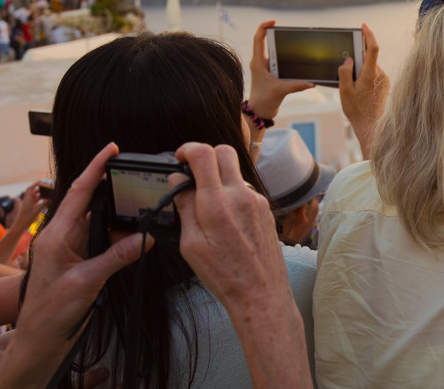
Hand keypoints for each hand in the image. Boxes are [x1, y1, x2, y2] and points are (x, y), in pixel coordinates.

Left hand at [0, 143, 151, 387]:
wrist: (40, 339)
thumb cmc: (50, 311)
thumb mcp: (86, 282)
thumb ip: (117, 256)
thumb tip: (146, 236)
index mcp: (56, 234)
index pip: (78, 191)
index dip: (95, 167)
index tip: (111, 148)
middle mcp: (63, 237)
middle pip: (93, 204)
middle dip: (116, 195)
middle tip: (141, 187)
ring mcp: (72, 249)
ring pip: (102, 225)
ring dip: (122, 223)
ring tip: (144, 220)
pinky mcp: (81, 262)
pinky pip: (104, 242)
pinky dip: (121, 241)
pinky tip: (135, 242)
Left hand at [10, 180, 48, 230]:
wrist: (21, 225)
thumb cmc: (27, 218)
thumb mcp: (37, 210)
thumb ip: (44, 204)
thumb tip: (50, 199)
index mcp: (27, 199)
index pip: (30, 188)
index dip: (36, 184)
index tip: (42, 181)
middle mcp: (27, 200)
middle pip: (34, 191)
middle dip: (41, 189)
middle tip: (48, 187)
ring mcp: (29, 203)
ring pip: (36, 196)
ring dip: (42, 194)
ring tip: (49, 194)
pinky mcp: (30, 207)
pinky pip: (36, 201)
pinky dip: (41, 200)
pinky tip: (47, 201)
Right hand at [170, 142, 287, 306]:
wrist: (260, 293)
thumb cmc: (224, 274)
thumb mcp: (191, 244)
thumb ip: (184, 207)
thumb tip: (177, 181)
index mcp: (218, 203)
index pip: (204, 154)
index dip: (188, 149)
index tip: (180, 158)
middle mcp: (241, 195)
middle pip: (224, 152)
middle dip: (205, 156)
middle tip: (192, 175)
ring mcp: (257, 201)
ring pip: (235, 172)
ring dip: (220, 178)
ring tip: (207, 206)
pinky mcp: (265, 209)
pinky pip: (245, 190)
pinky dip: (232, 194)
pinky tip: (225, 219)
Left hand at [248, 20, 315, 119]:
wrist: (259, 112)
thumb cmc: (263, 101)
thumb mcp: (280, 91)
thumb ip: (297, 85)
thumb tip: (312, 83)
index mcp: (258, 62)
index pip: (258, 39)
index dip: (264, 27)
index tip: (274, 22)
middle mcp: (261, 63)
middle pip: (267, 42)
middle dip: (277, 36)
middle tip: (289, 32)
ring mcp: (266, 68)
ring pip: (275, 52)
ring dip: (283, 49)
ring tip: (294, 46)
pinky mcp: (272, 74)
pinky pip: (280, 62)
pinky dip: (288, 60)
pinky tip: (297, 62)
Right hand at [338, 23, 388, 158]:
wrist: (371, 126)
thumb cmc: (356, 110)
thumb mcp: (344, 91)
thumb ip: (345, 73)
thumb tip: (348, 61)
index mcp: (370, 74)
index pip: (373, 48)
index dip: (369, 35)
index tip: (364, 26)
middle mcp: (380, 74)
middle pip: (368, 59)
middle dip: (356, 62)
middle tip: (349, 76)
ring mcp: (385, 79)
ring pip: (370, 67)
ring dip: (361, 71)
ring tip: (354, 89)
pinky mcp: (385, 85)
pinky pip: (374, 74)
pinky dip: (365, 77)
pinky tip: (360, 91)